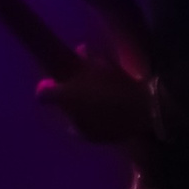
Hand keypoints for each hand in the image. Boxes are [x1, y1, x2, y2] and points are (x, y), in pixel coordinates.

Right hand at [35, 49, 151, 145]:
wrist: (145, 108)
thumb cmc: (115, 124)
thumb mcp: (92, 136)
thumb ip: (77, 129)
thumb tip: (72, 125)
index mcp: (68, 94)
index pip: (45, 92)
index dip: (42, 96)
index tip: (43, 100)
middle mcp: (77, 76)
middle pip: (60, 67)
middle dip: (59, 76)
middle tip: (62, 84)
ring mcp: (96, 65)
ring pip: (82, 52)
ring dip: (80, 58)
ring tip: (83, 66)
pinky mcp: (113, 62)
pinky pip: (101, 56)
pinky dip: (98, 59)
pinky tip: (102, 68)